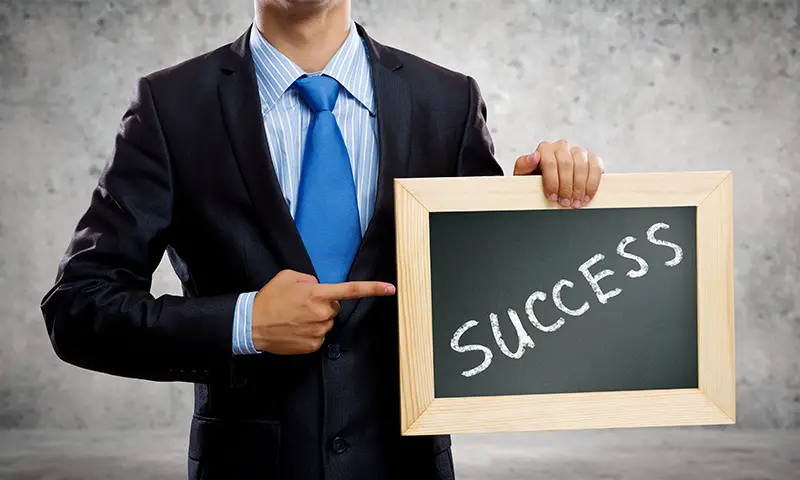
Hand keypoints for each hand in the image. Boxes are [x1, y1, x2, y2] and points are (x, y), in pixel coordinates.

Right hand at [251, 270, 395, 353]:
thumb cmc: (270, 298)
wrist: (251, 324)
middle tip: (301, 305)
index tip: (391, 289)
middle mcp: (322, 314)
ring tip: (294, 317)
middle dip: (323, 305)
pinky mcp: (312, 346)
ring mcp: (318, 332)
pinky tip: (294, 329)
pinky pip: (319, 337)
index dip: (373, 289)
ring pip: (326, 323)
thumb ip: (310, 280)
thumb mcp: (289, 277)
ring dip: (316, 319)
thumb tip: (320, 288)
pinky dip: (310, 332)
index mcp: (318, 294)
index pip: (351, 290)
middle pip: (334, 307)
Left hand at [513, 139, 604, 208]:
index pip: (550, 162)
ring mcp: (577, 151)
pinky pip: (596, 165)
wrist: (544, 185)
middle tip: (565, 203)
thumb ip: (524, 165)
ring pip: (582, 164)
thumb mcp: (522, 175)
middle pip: (567, 164)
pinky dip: (593, 182)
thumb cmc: (531, 180)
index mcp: (544, 148)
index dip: (552, 181)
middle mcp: (562, 146)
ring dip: (580, 186)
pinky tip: (588, 196)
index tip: (552, 197)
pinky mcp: (591, 158)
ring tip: (576, 203)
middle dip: (566, 186)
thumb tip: (534, 155)